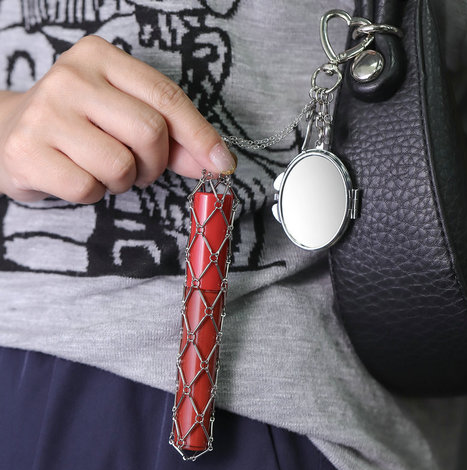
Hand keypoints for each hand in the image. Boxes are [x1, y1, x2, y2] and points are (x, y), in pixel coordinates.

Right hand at [0, 35, 235, 202]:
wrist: (8, 132)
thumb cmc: (80, 125)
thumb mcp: (124, 116)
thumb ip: (171, 135)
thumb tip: (215, 162)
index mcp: (100, 58)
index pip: (166, 98)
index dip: (200, 135)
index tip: (222, 164)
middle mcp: (70, 77)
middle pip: (150, 132)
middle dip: (154, 163)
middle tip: (138, 166)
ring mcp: (45, 113)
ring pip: (121, 166)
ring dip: (122, 180)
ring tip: (101, 168)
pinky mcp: (27, 153)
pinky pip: (88, 188)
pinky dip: (92, 193)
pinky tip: (75, 176)